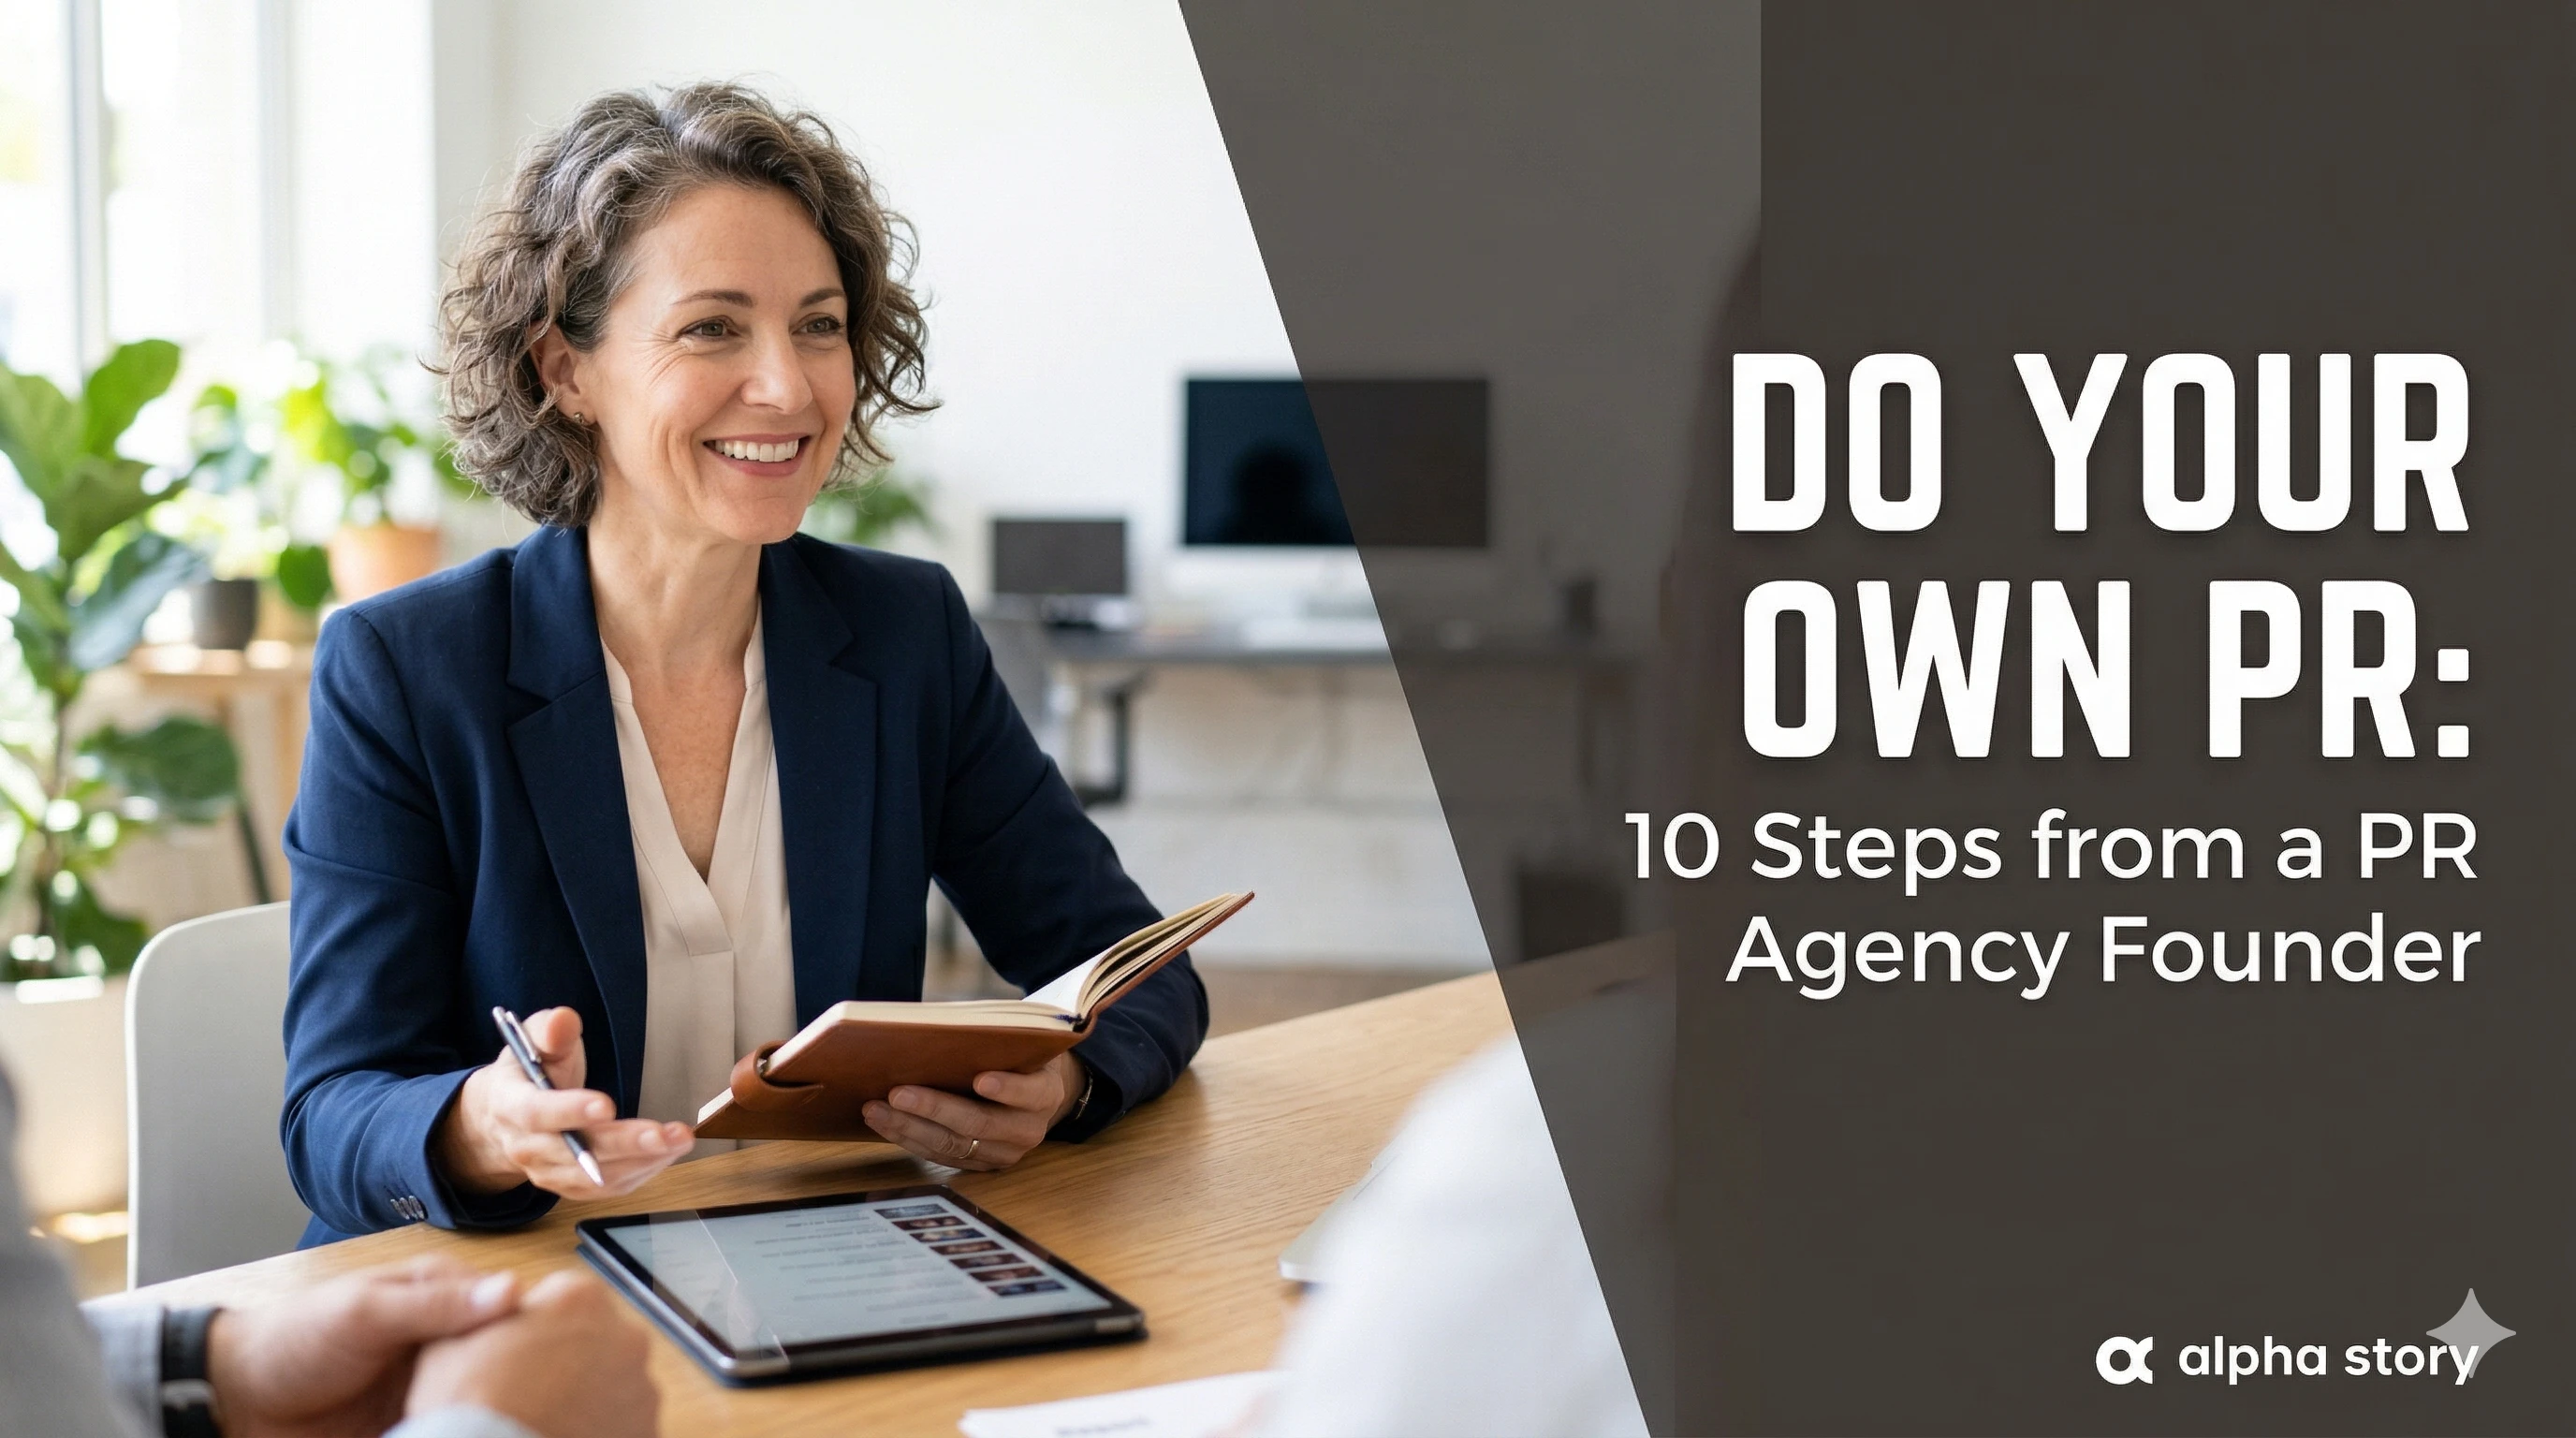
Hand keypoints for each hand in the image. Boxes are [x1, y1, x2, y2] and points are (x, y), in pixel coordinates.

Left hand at [203, 1256, 518, 1437]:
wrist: (238, 1401)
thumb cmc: (294, 1338)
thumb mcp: (364, 1311)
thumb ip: (434, 1303)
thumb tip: (512, 1290)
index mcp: (440, 1295)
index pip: (510, 1306)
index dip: (538, 1329)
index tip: (564, 1352)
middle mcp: (445, 1339)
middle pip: (505, 1356)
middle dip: (523, 1378)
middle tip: (545, 1402)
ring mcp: (432, 1385)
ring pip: (485, 1396)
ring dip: (498, 1411)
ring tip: (524, 1425)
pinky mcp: (418, 1423)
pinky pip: (455, 1429)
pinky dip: (471, 1434)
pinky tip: (492, 1436)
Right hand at [407, 1270, 658, 1437]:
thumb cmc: (470, 1403)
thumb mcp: (450, 1342)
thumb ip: (481, 1313)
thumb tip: (490, 1309)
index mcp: (579, 1297)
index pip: (560, 1300)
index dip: (533, 1329)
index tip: (514, 1356)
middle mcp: (624, 1334)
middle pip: (594, 1340)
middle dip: (567, 1361)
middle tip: (530, 1391)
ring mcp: (641, 1386)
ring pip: (613, 1383)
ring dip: (588, 1396)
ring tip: (547, 1418)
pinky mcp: (648, 1427)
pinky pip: (624, 1422)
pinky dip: (601, 1428)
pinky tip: (566, 1433)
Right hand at [435, 1007, 692, 1197]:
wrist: (503, 1119)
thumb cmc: (527, 1073)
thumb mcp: (532, 1041)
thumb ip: (550, 1030)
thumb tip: (563, 1020)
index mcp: (510, 1106)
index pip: (537, 1113)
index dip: (570, 1111)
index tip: (606, 1105)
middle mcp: (526, 1147)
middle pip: (575, 1152)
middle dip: (623, 1143)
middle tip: (663, 1134)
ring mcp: (549, 1173)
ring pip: (597, 1176)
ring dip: (642, 1160)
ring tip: (679, 1139)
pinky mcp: (572, 1187)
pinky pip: (609, 1187)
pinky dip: (642, 1171)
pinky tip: (668, 1152)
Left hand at [862, 1051, 1085, 1171]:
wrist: (1032, 1094)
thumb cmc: (1016, 1057)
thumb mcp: (1019, 1043)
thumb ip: (995, 1039)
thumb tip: (937, 1028)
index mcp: (1045, 1094)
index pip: (1030, 1093)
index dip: (1007, 1089)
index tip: (981, 1079)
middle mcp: (1028, 1130)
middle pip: (980, 1124)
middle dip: (935, 1109)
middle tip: (898, 1093)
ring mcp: (1003, 1154)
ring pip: (953, 1146)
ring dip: (910, 1127)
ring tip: (875, 1108)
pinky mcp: (978, 1166)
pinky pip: (940, 1157)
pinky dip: (908, 1139)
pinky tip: (883, 1122)